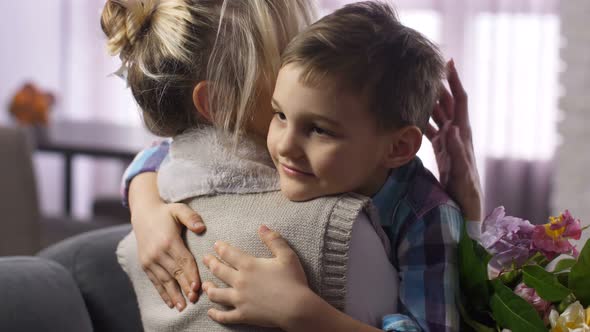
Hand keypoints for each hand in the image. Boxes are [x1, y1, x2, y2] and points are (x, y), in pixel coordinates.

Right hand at [129, 173, 205, 310]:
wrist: (143, 214)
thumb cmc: (166, 212)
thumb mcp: (179, 209)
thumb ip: (191, 217)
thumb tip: (202, 227)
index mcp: (169, 240)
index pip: (183, 260)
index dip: (191, 274)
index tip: (198, 286)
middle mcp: (157, 252)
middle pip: (175, 273)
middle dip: (185, 287)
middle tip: (194, 300)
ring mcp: (149, 259)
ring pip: (164, 280)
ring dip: (174, 294)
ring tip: (182, 306)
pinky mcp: (145, 264)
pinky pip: (155, 281)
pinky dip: (162, 293)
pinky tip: (170, 303)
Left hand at [202, 225, 309, 328]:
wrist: (297, 308)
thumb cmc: (294, 281)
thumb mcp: (287, 255)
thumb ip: (273, 240)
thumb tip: (261, 227)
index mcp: (249, 265)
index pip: (228, 253)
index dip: (220, 247)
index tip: (216, 244)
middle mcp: (240, 281)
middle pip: (218, 270)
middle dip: (210, 263)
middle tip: (205, 258)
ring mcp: (239, 300)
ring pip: (216, 294)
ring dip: (208, 287)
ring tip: (204, 284)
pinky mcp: (243, 315)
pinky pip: (224, 316)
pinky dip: (215, 314)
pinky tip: (210, 312)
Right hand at [426, 59, 482, 220]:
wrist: (466, 205)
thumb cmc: (466, 191)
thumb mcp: (462, 172)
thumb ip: (457, 150)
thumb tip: (451, 128)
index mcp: (463, 134)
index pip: (459, 100)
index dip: (455, 81)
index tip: (447, 63)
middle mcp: (457, 133)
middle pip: (448, 102)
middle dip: (440, 84)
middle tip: (427, 67)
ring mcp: (449, 140)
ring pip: (439, 112)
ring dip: (430, 98)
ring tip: (418, 85)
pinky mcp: (441, 148)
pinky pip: (431, 127)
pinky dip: (423, 117)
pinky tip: (412, 113)